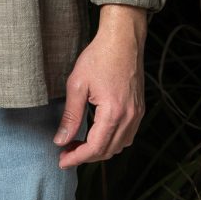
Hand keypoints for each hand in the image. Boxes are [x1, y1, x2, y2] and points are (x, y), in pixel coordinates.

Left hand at [54, 4, 146, 168]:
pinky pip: (127, 135)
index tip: (61, 160)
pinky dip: (112, 140)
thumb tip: (61, 140)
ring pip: (119, 146)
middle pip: (108, 151)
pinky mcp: (139, 109)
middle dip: (86, 156)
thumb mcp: (77, 84)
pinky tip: (98, 133)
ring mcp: (137, 114)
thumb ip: (70, 115)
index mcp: (113, 113)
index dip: (77, 158)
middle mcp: (129, 118)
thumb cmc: (99, 57)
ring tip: (79, 144)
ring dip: (99, 150)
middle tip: (66, 152)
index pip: (95, 148)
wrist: (123, 39)